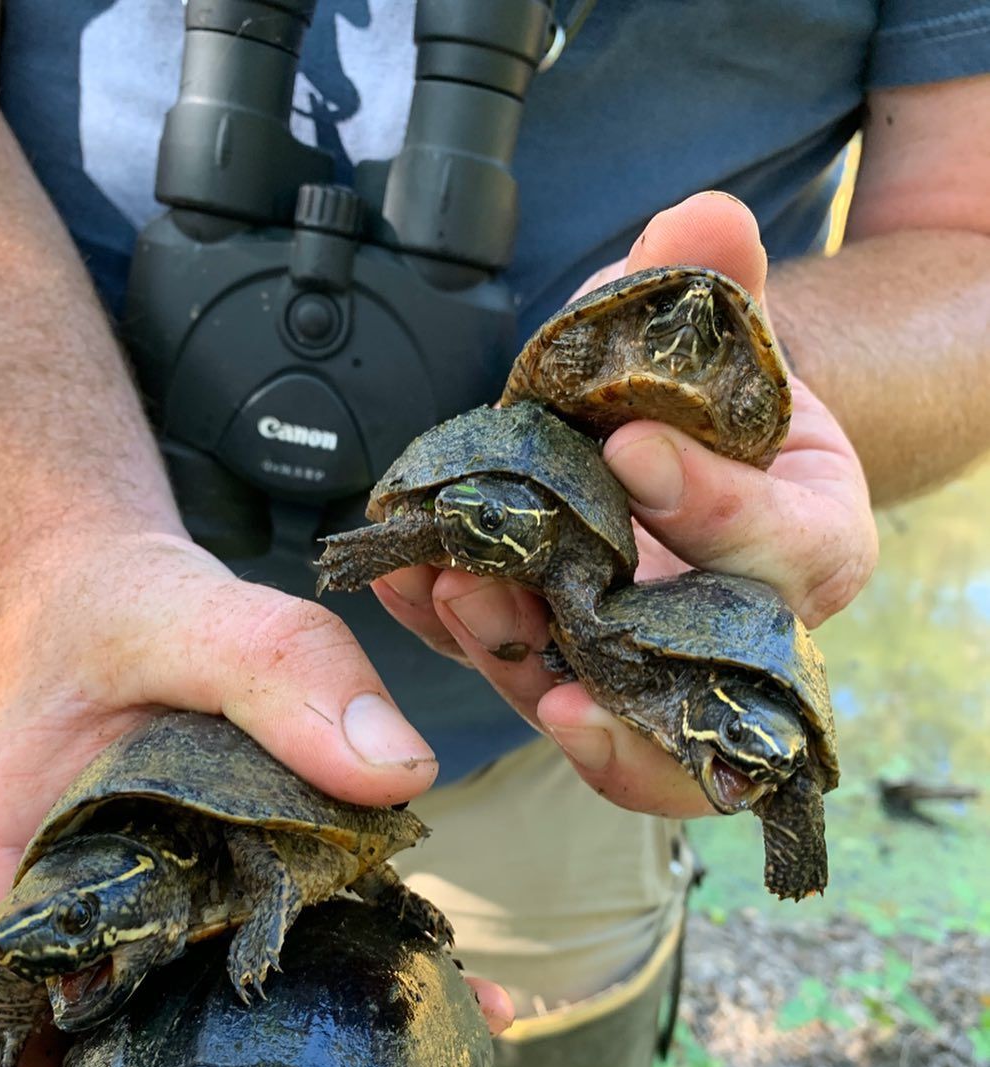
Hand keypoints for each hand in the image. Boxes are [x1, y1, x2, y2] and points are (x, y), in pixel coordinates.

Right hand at [0, 530, 513, 1066]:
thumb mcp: (187, 613)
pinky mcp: (206, 951)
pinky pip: (253, 1032)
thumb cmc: (118, 620)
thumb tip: (394, 771)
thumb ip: (277, 665)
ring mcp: (133, 972)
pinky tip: (442, 1014)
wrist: (125, 612)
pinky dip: (334, 1053)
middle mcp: (58, 970)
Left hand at [373, 191, 877, 815]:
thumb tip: (703, 217)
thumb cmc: (711, 399)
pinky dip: (449, 631)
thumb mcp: (723, 337)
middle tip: (516, 603)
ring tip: (447, 589)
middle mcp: (734, 633)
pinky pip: (511, 668)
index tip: (634, 450)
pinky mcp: (565, 665)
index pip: (783, 551)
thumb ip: (718, 287)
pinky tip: (402, 580)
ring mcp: (644, 663)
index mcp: (807, 550)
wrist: (676, 448)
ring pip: (594, 707)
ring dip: (509, 655)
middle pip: (687, 682)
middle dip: (604, 654)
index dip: (715, 508)